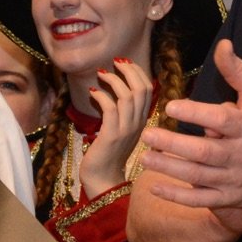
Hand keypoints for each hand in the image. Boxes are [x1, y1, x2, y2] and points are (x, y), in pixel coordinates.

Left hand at [79, 58, 155, 197]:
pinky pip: (110, 108)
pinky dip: (101, 96)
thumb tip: (113, 89)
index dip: (138, 72)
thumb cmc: (108, 153)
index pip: (148, 90)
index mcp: (143, 121)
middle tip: (115, 62)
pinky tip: (92, 93)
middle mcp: (139, 124)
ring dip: (113, 81)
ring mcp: (126, 130)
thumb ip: (122, 112)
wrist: (103, 179)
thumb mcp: (121, 129)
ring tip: (101, 74)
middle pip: (141, 89)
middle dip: (129, 70)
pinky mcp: (111, 135)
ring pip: (127, 96)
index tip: (125, 63)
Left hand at [139, 41, 241, 227]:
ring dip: (169, 168)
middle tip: (147, 134)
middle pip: (204, 152)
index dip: (195, 114)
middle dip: (173, 144)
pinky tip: (155, 186)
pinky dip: (177, 196)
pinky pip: (200, 199)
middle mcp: (241, 155)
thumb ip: (238, 71)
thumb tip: (223, 45)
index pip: (220, 120)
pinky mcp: (229, 197)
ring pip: (198, 175)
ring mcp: (234, 179)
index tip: (171, 107)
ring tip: (144, 156)